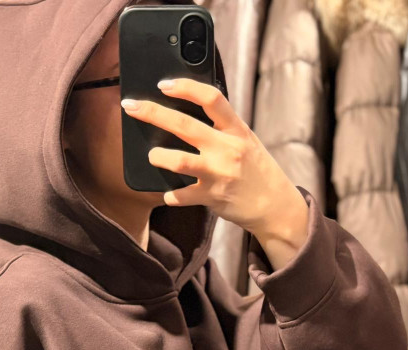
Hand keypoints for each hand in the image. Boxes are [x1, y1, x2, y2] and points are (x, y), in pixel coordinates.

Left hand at [120, 78, 308, 260]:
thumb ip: (222, 128)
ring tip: (151, 155)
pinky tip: (168, 194)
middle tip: (131, 106)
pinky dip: (172, 196)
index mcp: (236, 130)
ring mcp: (219, 174)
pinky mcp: (212, 197)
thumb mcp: (246, 141)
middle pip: (185, 125)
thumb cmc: (256, 171)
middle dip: (154, 113)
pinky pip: (183, 196)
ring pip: (181, 161)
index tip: (163, 84)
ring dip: (160, 157)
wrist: (276, 206)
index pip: (211, 98)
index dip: (185, 87)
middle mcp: (227, 149)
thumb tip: (189, 112)